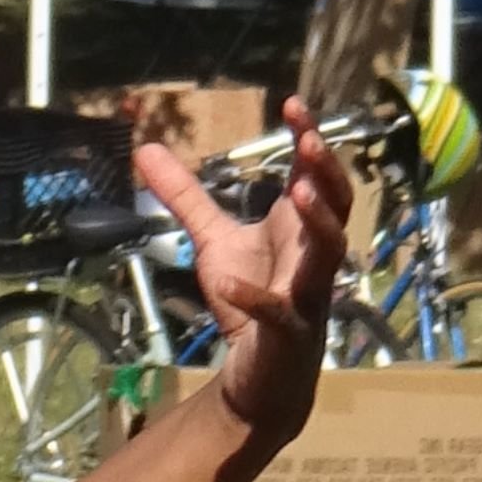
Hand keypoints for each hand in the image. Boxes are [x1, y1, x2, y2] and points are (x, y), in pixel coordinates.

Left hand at [135, 100, 350, 452]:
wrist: (257, 377)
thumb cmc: (246, 303)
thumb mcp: (212, 242)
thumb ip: (186, 197)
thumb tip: (144, 148)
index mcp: (299, 230)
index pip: (315, 176)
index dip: (310, 140)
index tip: (293, 104)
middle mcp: (312, 257)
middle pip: (337, 207)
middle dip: (327, 174)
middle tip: (310, 141)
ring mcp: (307, 295)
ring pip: (329, 255)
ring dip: (318, 225)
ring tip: (298, 195)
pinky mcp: (289, 334)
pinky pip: (279, 314)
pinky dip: (254, 297)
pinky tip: (227, 282)